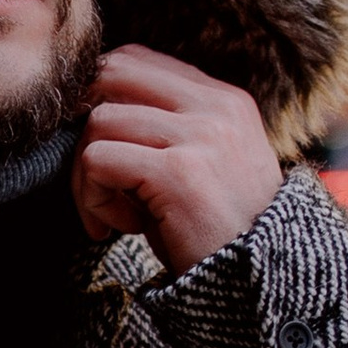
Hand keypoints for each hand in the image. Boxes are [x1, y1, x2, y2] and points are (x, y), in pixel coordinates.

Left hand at [74, 47, 281, 276]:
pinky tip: (120, 227)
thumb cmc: (221, 236)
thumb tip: (88, 114)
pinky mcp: (179, 173)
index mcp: (223, 101)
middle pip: (111, 73)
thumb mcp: (200, 168)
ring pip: (99, 121)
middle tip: (92, 173)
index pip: (137, 60)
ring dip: (88, 175)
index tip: (103, 150)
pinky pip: (98, 161)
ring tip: (114, 214)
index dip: (101, 98)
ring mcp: (200, 136)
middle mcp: (215, 108)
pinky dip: (93, 198)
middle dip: (83, 123)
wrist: (264, 287)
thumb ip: (162, 133)